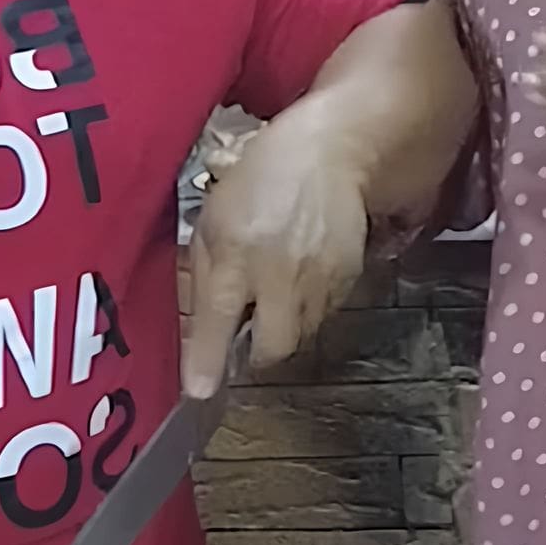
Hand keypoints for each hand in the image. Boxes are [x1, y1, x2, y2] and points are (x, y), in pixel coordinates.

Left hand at [181, 110, 370, 396]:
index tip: (200, 391)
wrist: (332, 153)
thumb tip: (197, 318)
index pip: (216, 320)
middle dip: (259, 352)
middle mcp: (277, 274)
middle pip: (273, 347)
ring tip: (278, 290)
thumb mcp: (215, 216)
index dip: (206, 361)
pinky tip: (304, 273)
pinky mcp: (348, 278)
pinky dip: (310, 305)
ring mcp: (318, 279)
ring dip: (285, 325)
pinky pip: (325, 312)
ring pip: (302, 334)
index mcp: (235, 255)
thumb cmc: (260, 179)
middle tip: (250, 330)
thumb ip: (204, 269)